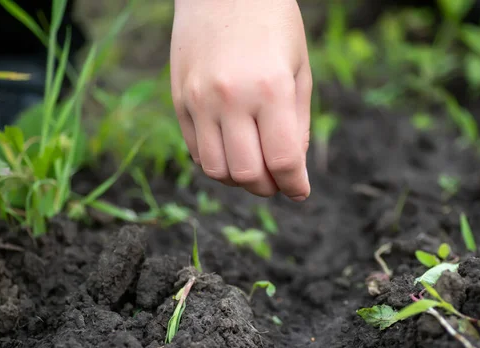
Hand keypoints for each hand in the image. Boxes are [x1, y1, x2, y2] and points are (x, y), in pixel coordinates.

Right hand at [170, 0, 311, 200]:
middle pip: (247, 174)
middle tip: (277, 182)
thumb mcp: (299, 69)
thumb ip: (298, 124)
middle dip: (268, 188)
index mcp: (270, 89)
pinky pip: (195, 151)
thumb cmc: (273, 24)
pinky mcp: (179, 99)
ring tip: (254, 168)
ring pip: (216, 169)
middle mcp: (231, 98)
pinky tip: (232, 150)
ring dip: (239, 180)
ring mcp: (199, 100)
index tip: (300, 191)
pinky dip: (217, 162)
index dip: (295, 185)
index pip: (283, 160)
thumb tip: (292, 170)